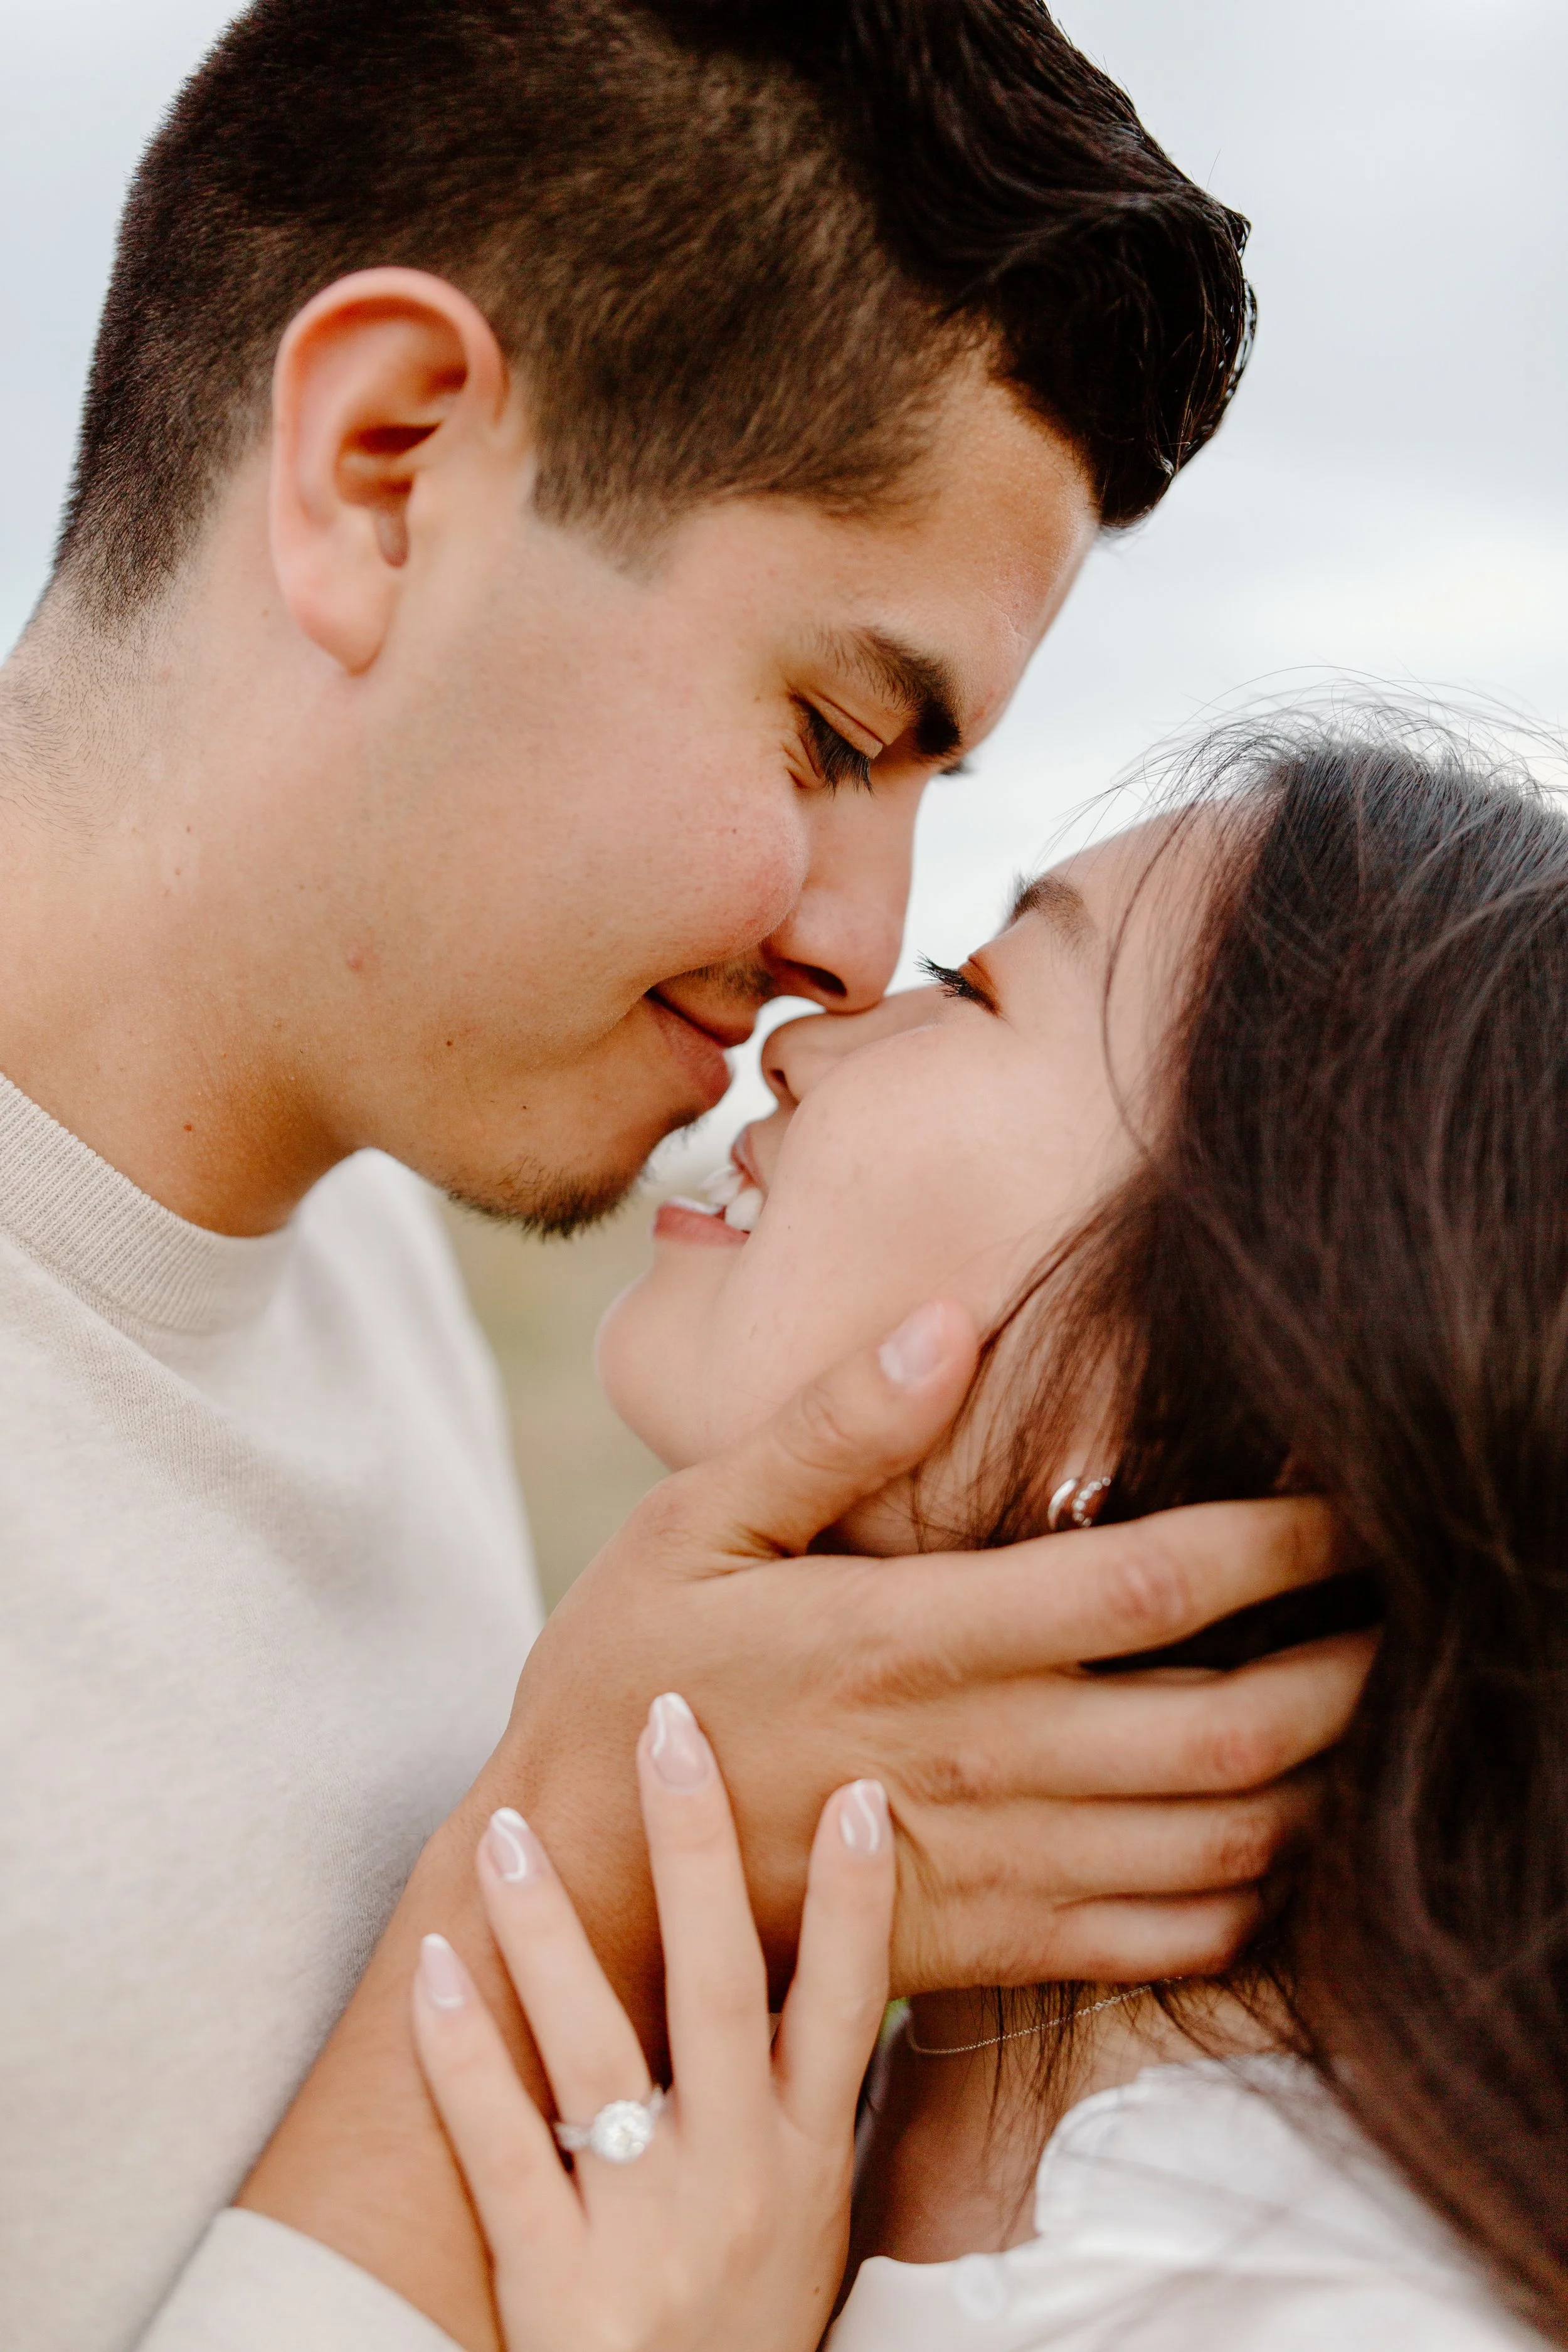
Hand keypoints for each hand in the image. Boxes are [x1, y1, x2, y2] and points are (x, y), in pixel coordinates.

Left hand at [412, 1698, 892, 2351]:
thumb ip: (800, 2106)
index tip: (854, 1789)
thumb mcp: (807, 2224)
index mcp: (805, 2162)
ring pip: (594, 2052)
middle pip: (722, 1988)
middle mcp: (738, 2181)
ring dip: (548, 1929)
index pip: (846, 2006)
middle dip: (698, 1849)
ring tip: (505, 1823)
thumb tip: (815, 1972)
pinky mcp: (555, 2285)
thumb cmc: (745, 2331)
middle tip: (668, 1729)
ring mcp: (644, 2230)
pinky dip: (463, 2055)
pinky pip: (501, 2150)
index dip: (854, 1900)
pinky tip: (431, 1966)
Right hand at [500, 1299, 1365, 2017]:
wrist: (577, 1877)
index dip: (1280, 1537)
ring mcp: (989, 1867)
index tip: (1349, 1493)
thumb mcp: (694, 1521)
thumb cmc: (633, 1675)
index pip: (1150, 1584)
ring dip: (1320, 1781)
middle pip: (1228, 1727)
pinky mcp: (982, 1947)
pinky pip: (1162, 1944)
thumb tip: (948, 1323)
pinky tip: (1272, 1834)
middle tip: (1398, 1608)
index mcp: (917, 1636)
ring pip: (1219, 1844)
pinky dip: (1250, 1896)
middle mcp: (977, 1758)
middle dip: (1345, 1668)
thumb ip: (828, 1428)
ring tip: (1361, 1709)